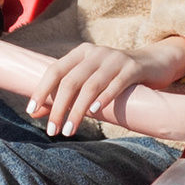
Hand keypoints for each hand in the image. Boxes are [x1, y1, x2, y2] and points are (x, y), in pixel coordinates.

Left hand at [29, 35, 184, 138]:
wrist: (154, 63)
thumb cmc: (115, 76)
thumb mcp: (89, 81)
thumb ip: (64, 95)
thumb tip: (34, 114)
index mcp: (81, 53)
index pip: (54, 70)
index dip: (42, 90)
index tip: (31, 111)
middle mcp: (95, 53)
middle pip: (71, 81)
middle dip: (59, 107)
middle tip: (52, 130)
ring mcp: (115, 59)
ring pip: (91, 86)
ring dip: (77, 110)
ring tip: (69, 130)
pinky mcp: (133, 68)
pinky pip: (116, 84)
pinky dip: (104, 98)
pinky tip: (95, 112)